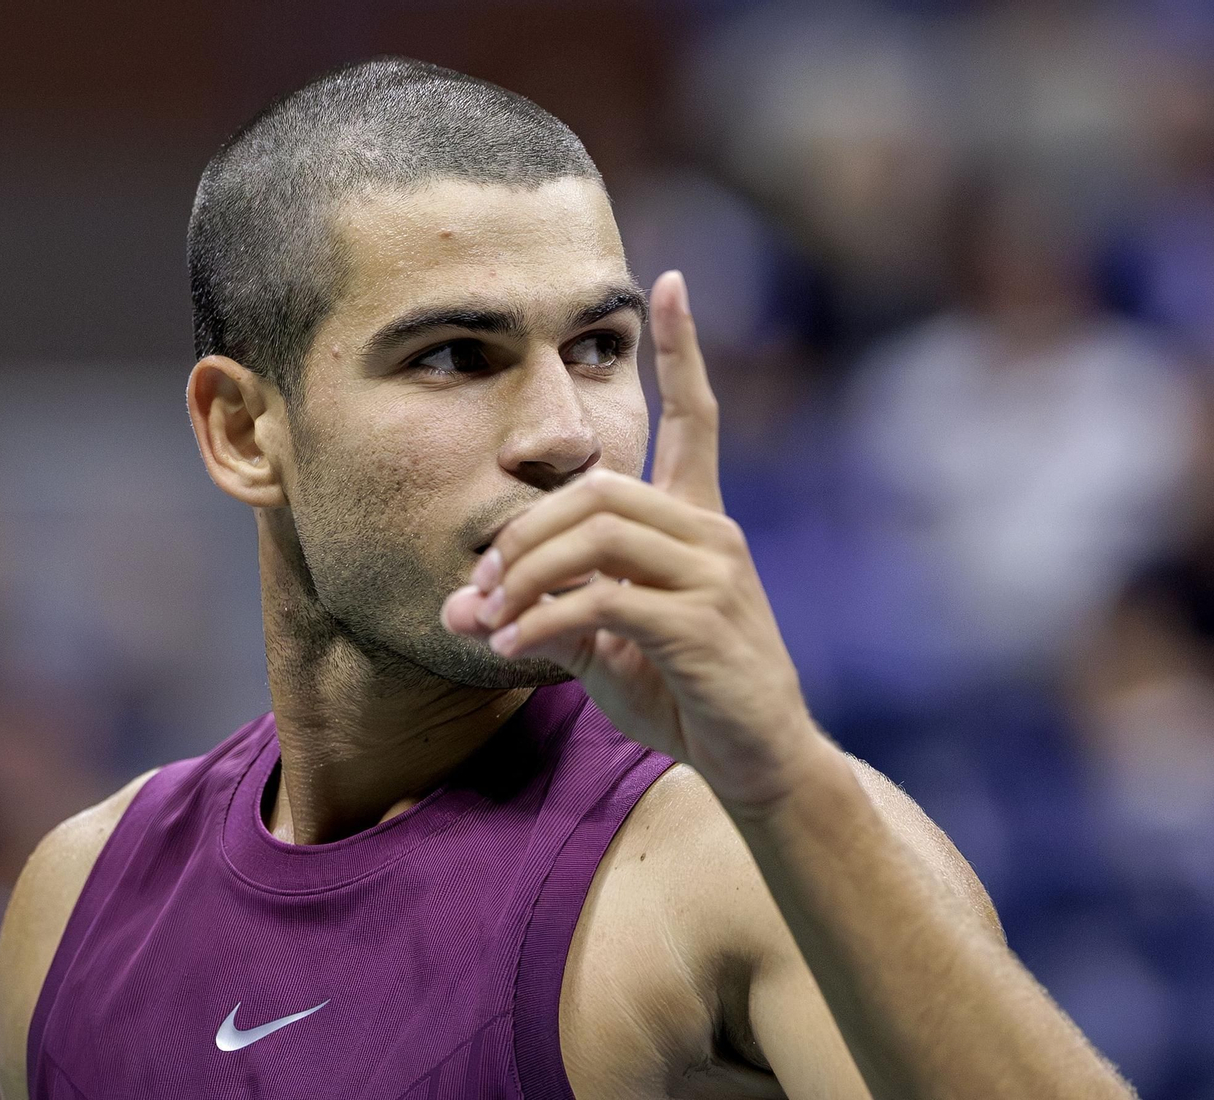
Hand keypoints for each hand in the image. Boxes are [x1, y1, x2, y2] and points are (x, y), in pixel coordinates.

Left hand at [442, 270, 823, 814]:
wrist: (757, 762)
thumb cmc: (682, 696)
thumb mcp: (602, 649)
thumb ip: (540, 614)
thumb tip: (456, 606)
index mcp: (697, 523)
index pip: (698, 418)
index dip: (684, 352)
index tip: (670, 283)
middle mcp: (712, 535)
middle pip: (598, 487)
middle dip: (523, 531)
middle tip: (478, 584)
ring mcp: (714, 577)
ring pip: (597, 533)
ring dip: (525, 574)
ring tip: (488, 618)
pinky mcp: (703, 626)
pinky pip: (603, 599)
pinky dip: (544, 619)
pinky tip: (514, 646)